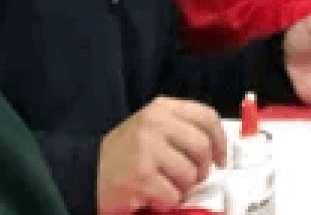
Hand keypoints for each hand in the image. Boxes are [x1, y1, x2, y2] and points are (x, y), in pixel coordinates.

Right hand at [97, 97, 225, 213]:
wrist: (89, 172)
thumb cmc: (126, 153)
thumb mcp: (152, 128)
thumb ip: (181, 130)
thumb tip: (216, 149)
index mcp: (162, 108)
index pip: (206, 116)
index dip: (220, 140)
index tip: (221, 158)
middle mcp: (156, 123)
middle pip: (202, 146)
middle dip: (202, 169)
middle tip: (193, 178)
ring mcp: (148, 148)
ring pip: (190, 174)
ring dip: (182, 188)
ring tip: (165, 185)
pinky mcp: (142, 176)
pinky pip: (174, 195)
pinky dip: (167, 202)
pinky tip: (153, 195)